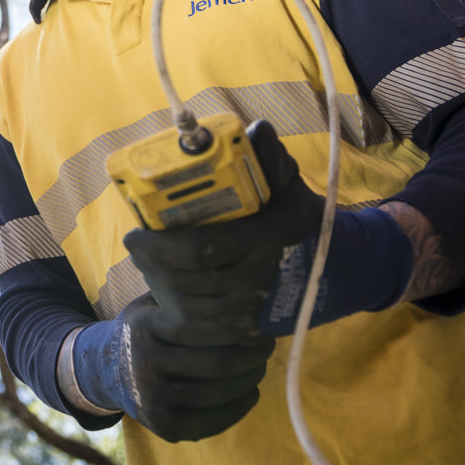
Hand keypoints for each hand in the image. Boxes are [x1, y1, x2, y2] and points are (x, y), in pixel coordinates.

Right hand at [66, 294, 275, 442]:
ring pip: (215, 394)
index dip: (235, 324)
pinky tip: (251, 392)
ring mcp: (152, 398)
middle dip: (251, 355)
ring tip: (262, 366)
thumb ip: (181, 292)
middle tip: (268, 344)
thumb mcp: (151, 302)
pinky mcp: (162, 426)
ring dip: (248, 380)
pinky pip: (210, 422)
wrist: (107, 370)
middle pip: (214, 364)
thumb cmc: (145, 328)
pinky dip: (237, 408)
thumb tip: (235, 275)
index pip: (199, 325)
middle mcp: (144, 364)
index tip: (259, 318)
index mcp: (144, 326)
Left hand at [122, 119, 415, 336]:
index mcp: (266, 239)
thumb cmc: (297, 217)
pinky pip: (196, 330)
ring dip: (158, 285)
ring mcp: (252, 313)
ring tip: (148, 263)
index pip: (201, 250)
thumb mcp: (287, 183)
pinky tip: (165, 291)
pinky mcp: (245, 334)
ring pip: (186, 307)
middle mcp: (258, 280)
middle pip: (185, 283)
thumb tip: (256, 131)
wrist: (331, 269)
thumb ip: (269, 158)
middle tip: (138, 246)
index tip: (134, 234)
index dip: (160, 246)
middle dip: (152, 265)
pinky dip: (172, 311)